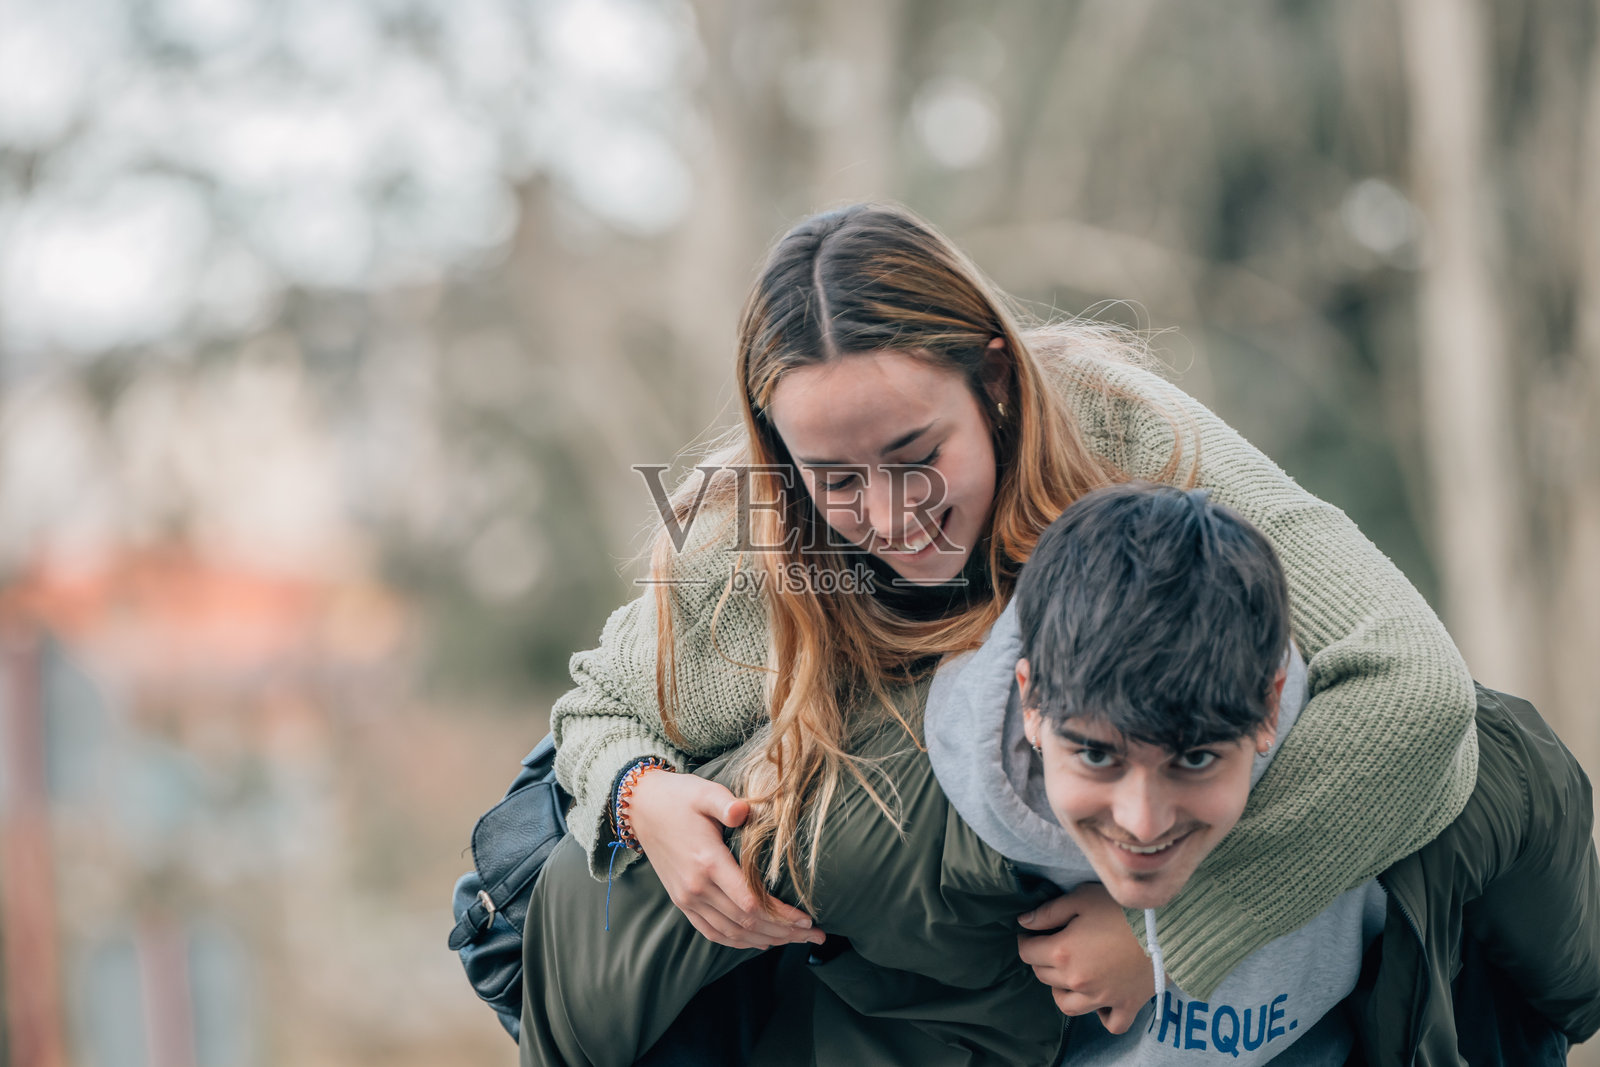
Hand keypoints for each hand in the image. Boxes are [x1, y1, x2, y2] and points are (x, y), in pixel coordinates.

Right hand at [627, 769, 825, 949]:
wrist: (641, 808)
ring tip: (795, 941)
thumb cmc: (679, 797)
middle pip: (746, 923)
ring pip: (731, 933)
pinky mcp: (682, 901)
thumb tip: (745, 811)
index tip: (807, 919)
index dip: (781, 916)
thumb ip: (726, 803)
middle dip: (784, 933)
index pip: (750, 902)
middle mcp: (697, 888)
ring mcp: (687, 898)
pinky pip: (711, 932)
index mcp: (708, 862)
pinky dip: (737, 942)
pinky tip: (760, 942)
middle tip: (813, 936)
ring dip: (766, 940)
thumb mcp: (704, 792)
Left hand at [1017, 883, 1156, 1033]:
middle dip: (1043, 960)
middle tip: (1053, 945)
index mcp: (1062, 952)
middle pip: (1044, 976)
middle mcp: (1077, 980)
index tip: (1031, 933)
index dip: (1026, 940)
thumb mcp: (1082, 898)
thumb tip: (1024, 922)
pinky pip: (1110, 1023)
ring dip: (1062, 990)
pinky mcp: (1126, 1005)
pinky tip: (1101, 1001)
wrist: (1169, 927)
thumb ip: (1049, 912)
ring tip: (1070, 974)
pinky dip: (1102, 1015)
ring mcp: (1101, 997)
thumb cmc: (1123, 908)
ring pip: (1067, 1004)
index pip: (1028, 952)